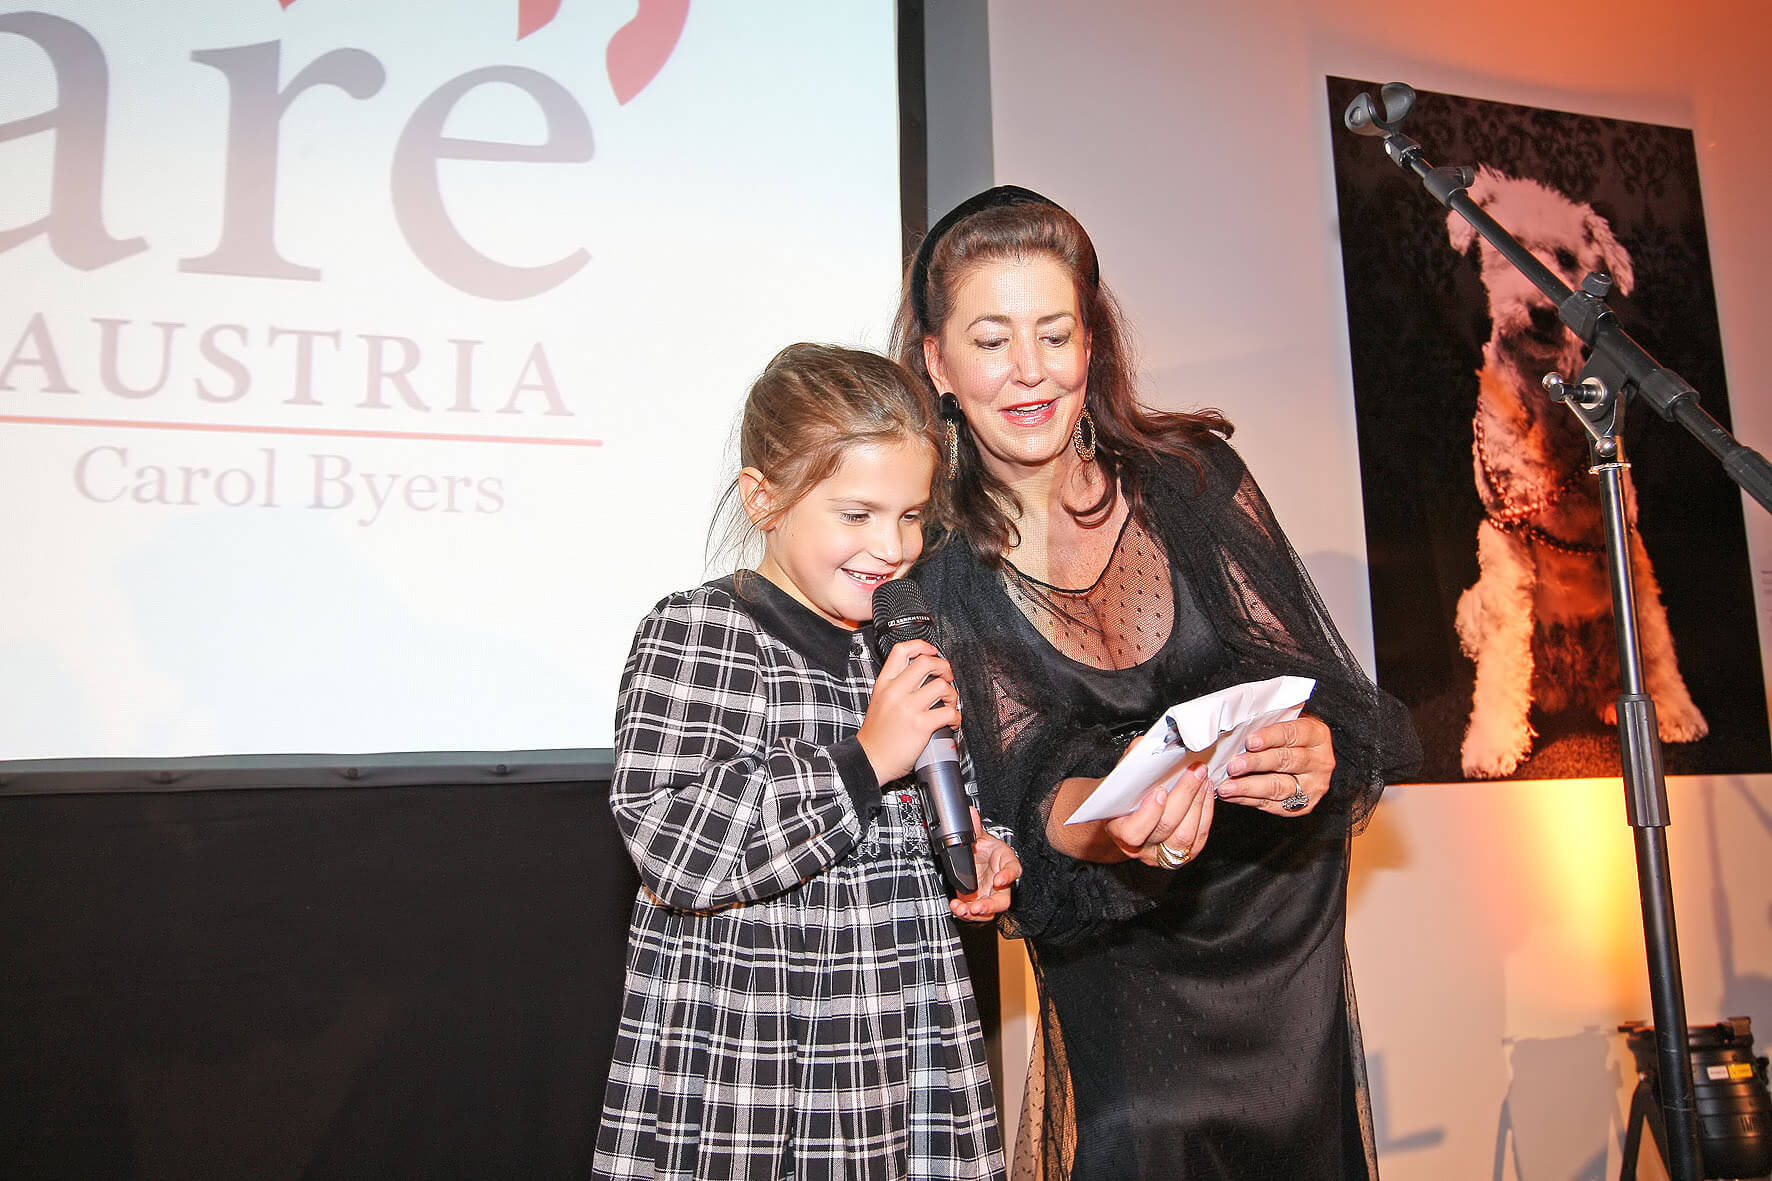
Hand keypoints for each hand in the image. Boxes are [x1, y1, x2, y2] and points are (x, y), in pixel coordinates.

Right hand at [856, 639, 960, 784]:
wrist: (870, 760)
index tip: (932, 651)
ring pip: (941, 686)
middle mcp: (895, 692)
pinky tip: (952, 722)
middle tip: (946, 678)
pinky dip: (956, 717)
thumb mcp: (879, 701)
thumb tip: (921, 677)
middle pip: (926, 662)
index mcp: (884, 684)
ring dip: (952, 694)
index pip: (901, 651)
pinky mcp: (920, 725)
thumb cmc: (877, 735)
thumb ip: (896, 687)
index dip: (921, 646)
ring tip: (949, 703)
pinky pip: (948, 712)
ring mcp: (908, 708)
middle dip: (943, 668)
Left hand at [951, 809, 1019, 921]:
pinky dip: (965, 912)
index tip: (999, 880)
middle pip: (1004, 899)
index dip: (1008, 876)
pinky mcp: (980, 901)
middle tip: (978, 906)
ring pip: (990, 910)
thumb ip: (975, 827)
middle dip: (991, 905)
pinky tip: (956, 907)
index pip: (1013, 869)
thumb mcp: (980, 836)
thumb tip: (970, 813)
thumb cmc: (986, 848)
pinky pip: (976, 913)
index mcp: (1006, 862)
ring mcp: (991, 894)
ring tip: (962, 910)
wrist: (979, 857)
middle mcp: (1001, 882)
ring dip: (976, 914)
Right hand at [1105, 762, 1214, 868]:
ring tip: (1202, 778)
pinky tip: (1206, 791)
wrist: (1127, 817)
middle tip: (1194, 771)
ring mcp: (1163, 853)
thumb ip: (1129, 764)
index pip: (1133, 832)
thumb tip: (1144, 745)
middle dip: (1184, 796)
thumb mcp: (1119, 780)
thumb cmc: (1123, 797)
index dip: (1149, 813)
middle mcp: (1141, 848)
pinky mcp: (1183, 852)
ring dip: (1198, 803)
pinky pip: (1199, 836)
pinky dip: (1206, 811)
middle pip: (1166, 828)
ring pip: (1186, 835)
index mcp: (1119, 831)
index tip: (1160, 791)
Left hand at [1217, 714, 1333, 815]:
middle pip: (1286, 761)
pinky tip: (1232, 795)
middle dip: (1256, 764)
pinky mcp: (1303, 805)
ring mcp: (1313, 786)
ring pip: (1279, 787)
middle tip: (1233, 767)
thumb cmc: (1288, 737)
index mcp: (1316, 735)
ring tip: (1227, 787)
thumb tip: (1235, 732)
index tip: (1250, 742)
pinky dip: (1248, 800)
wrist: (1307, 758)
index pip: (1292, 734)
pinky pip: (1273, 804)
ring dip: (1249, 787)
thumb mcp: (1285, 722)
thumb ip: (1266, 725)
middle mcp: (1320, 761)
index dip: (1270, 737)